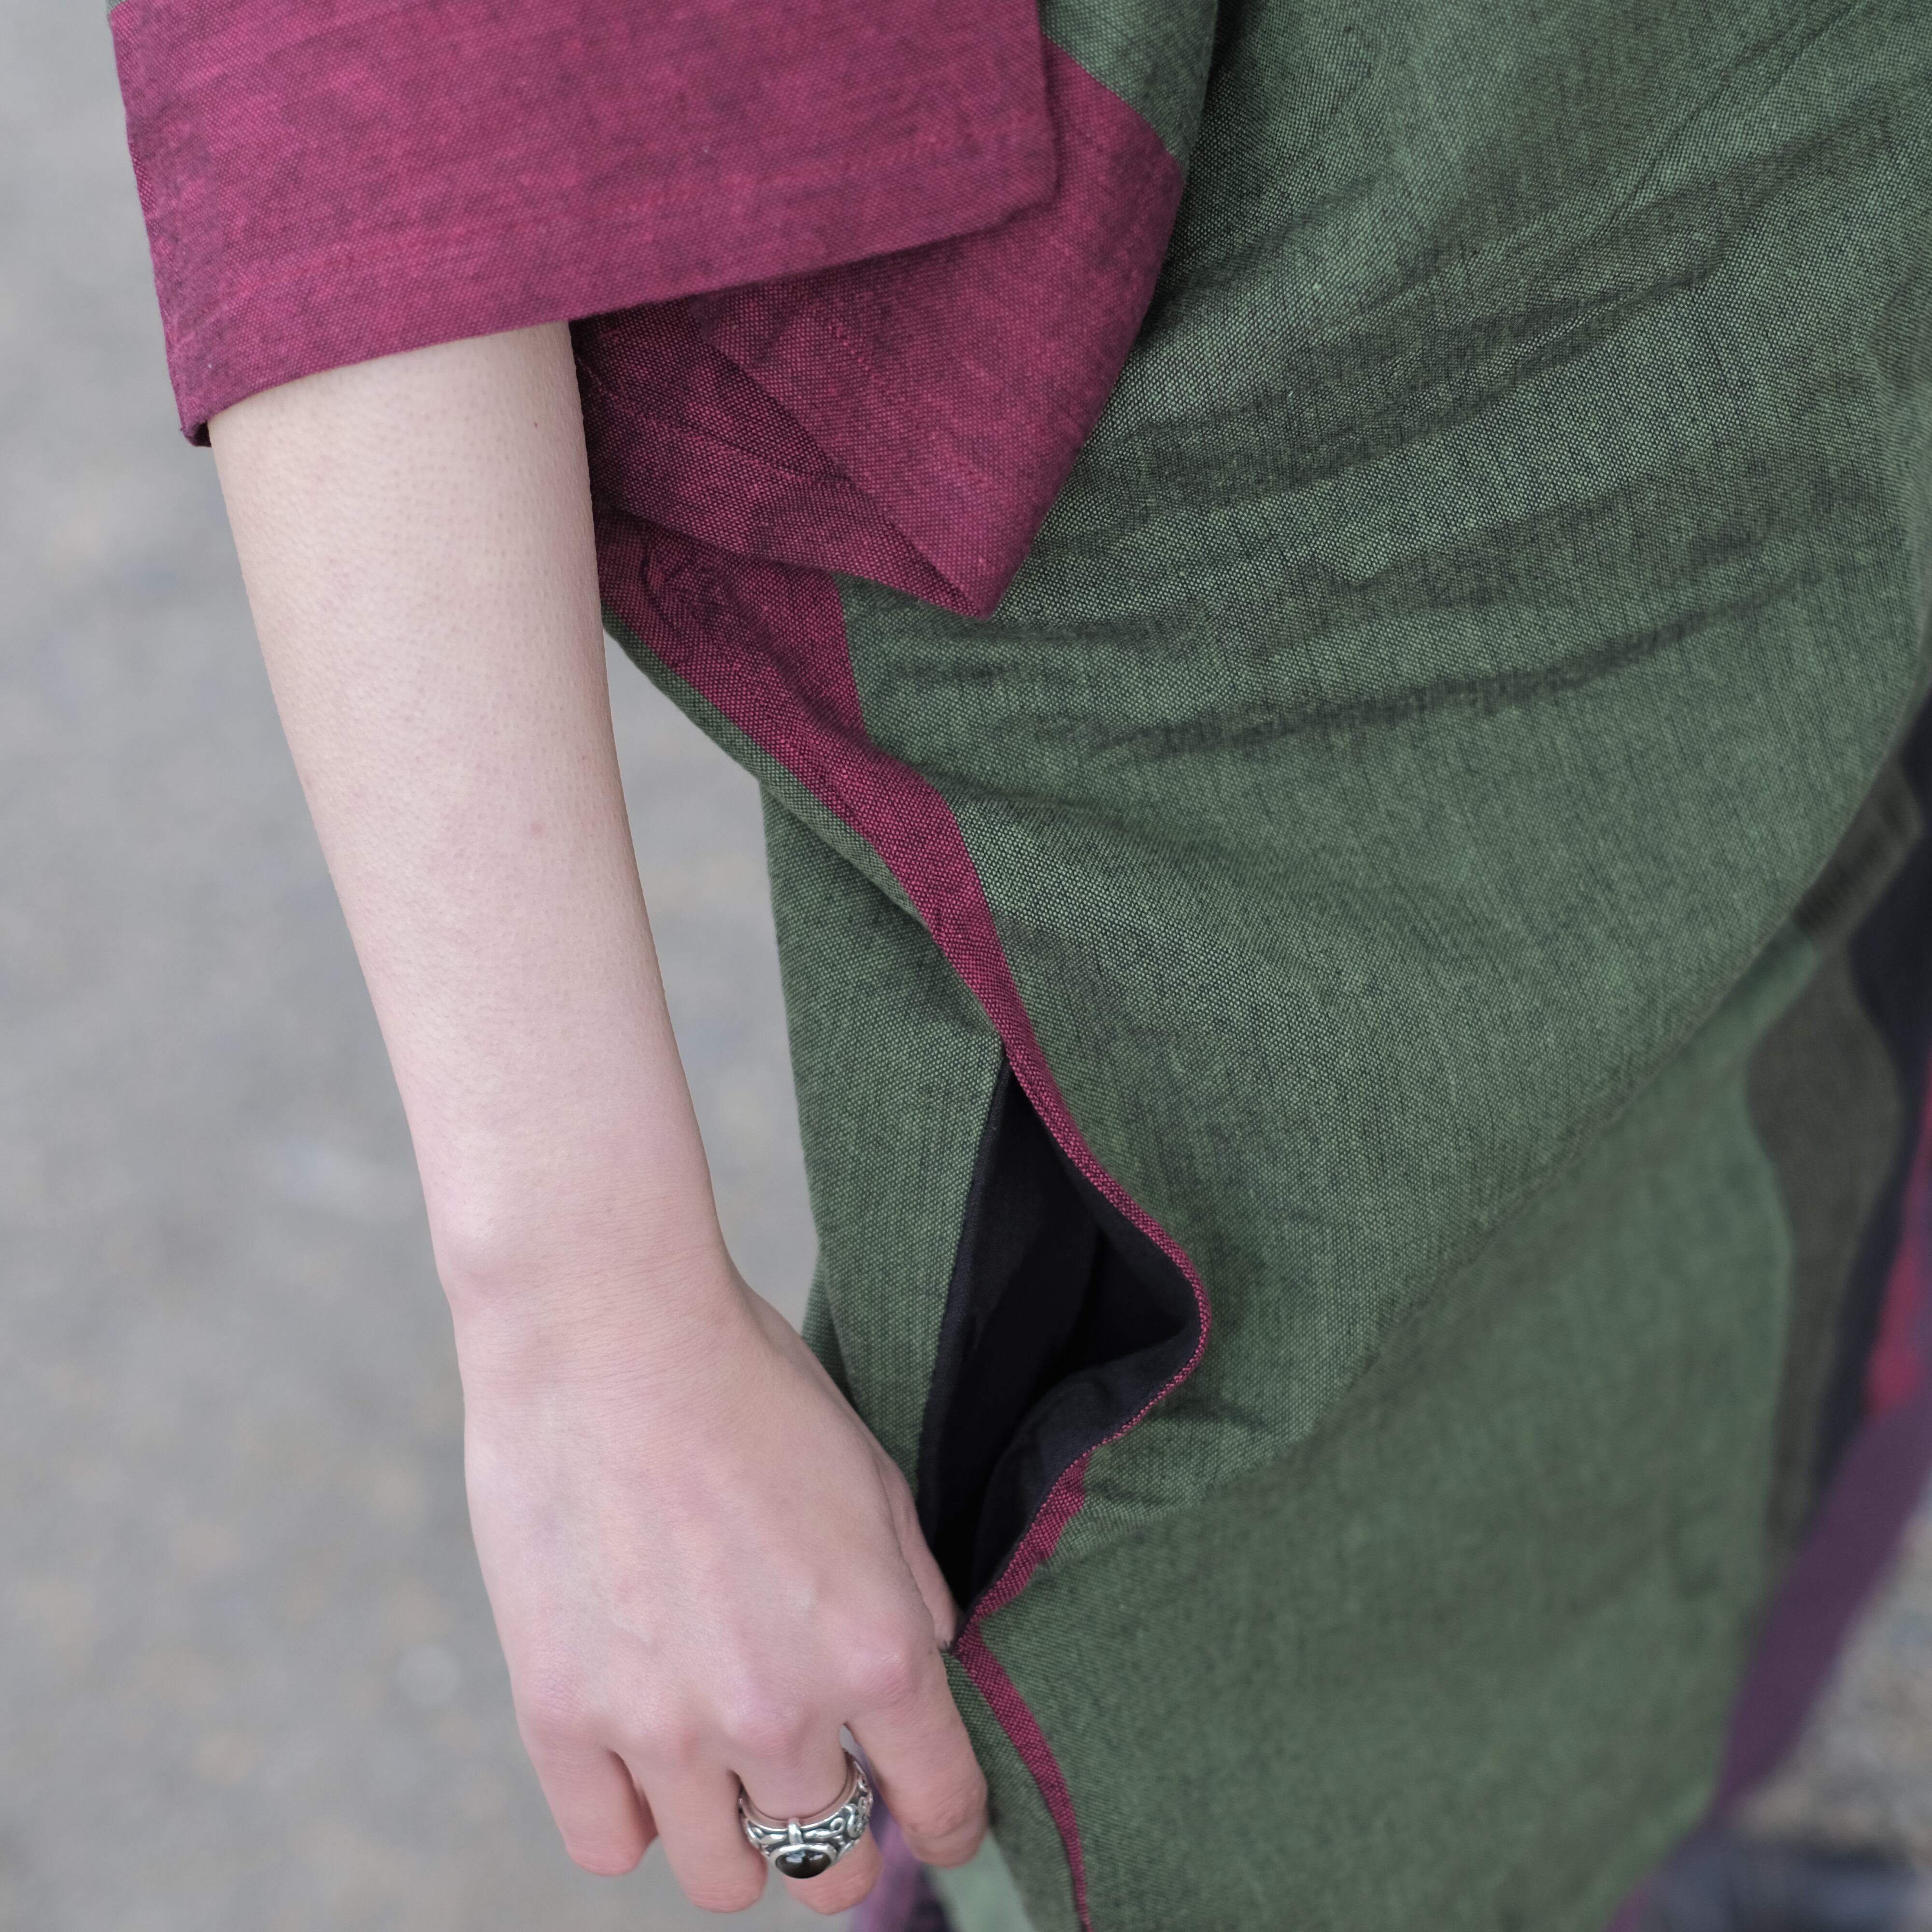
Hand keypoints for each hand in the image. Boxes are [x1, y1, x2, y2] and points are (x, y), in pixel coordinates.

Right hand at [453, 1255, 988, 1913]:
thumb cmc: (751, 1388)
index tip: (934, 1826)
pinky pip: (608, 1847)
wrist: (611, 1334)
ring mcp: (663, 1727)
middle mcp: (777, 1714)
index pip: (940, 1806)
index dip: (946, 1826)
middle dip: (843, 1840)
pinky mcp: (561, 1716)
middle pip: (831, 1864)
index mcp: (873, 1652)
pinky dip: (632, 1819)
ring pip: (721, 1880)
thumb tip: (925, 1670)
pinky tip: (641, 1762)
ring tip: (726, 1779)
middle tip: (824, 1793)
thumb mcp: (875, 1483)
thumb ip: (910, 1597)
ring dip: (738, 1842)